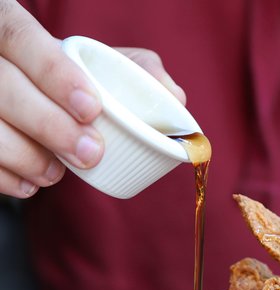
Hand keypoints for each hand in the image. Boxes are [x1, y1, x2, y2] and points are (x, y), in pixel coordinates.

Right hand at [0, 0, 185, 197]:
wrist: (21, 94)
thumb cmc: (60, 80)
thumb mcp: (92, 63)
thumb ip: (134, 70)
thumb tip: (176, 96)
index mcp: (9, 29)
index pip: (21, 38)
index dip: (54, 74)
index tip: (92, 108)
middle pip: (3, 87)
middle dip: (50, 125)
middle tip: (91, 152)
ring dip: (28, 157)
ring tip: (57, 173)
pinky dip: (8, 178)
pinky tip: (32, 184)